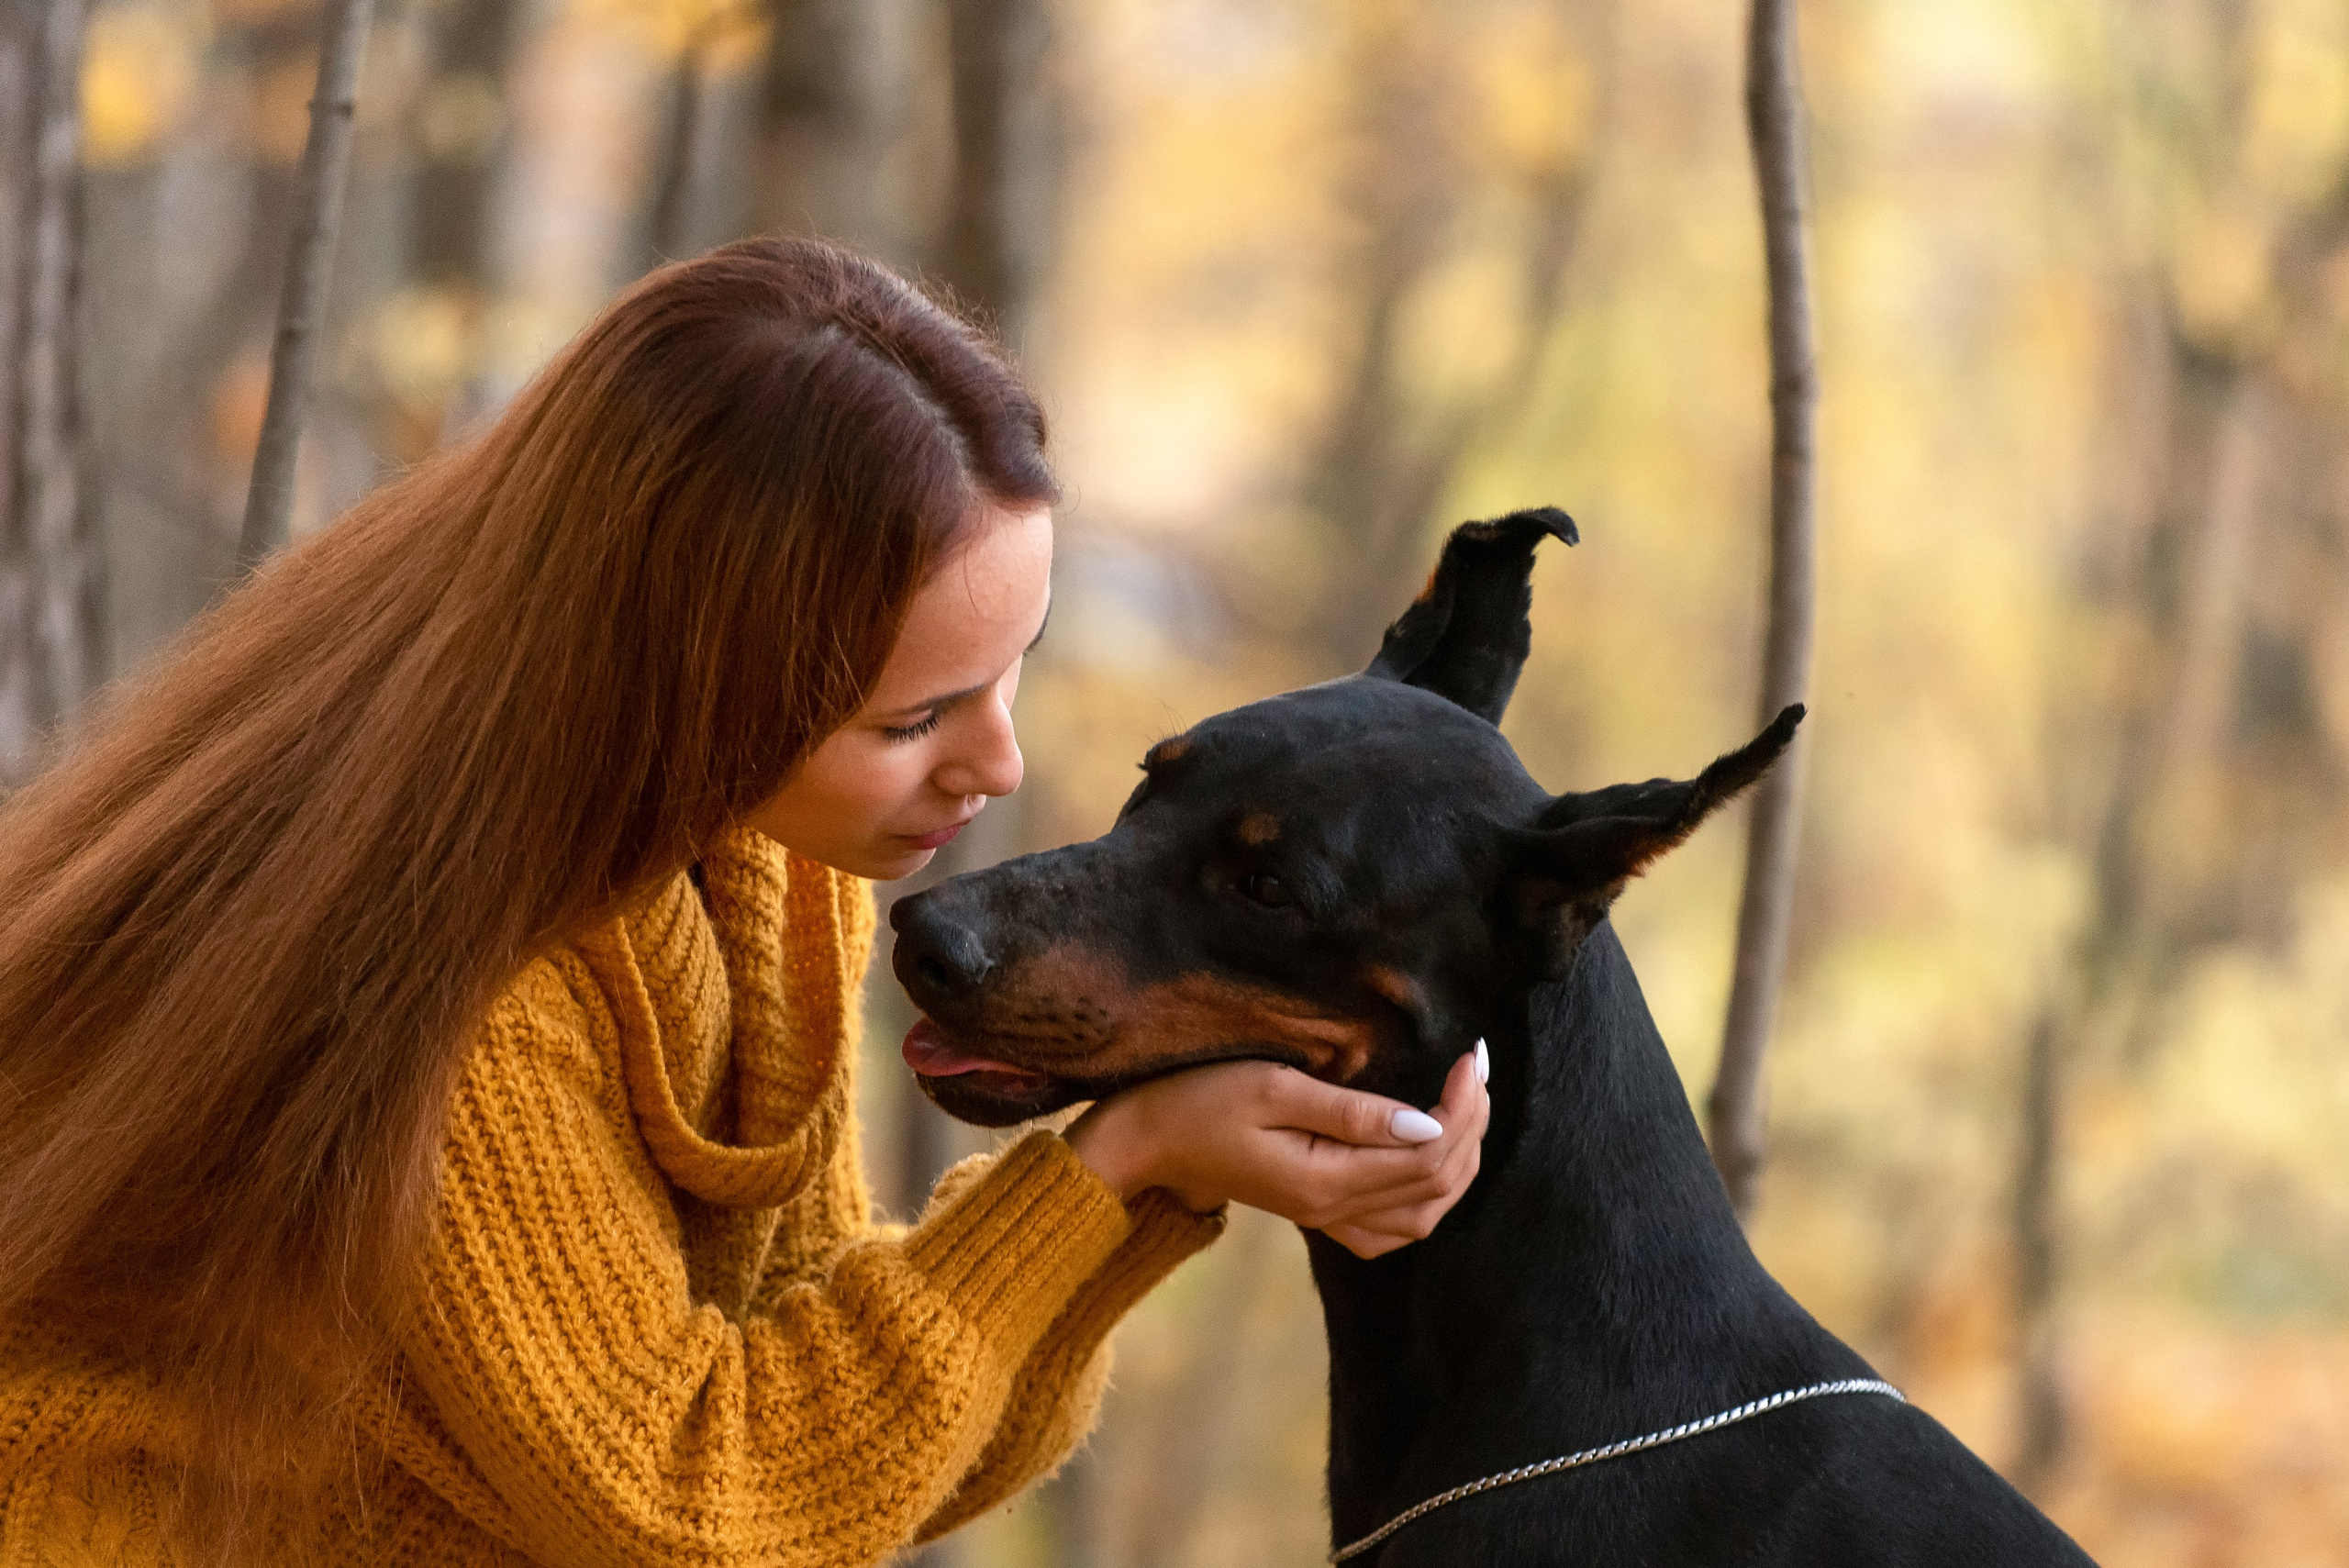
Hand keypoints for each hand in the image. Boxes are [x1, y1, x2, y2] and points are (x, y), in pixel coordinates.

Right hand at [1063, 1045, 1489, 1259]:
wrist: (1145, 1140)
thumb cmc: (1198, 1099)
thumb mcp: (1272, 1088)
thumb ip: (1352, 1111)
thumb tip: (1428, 1122)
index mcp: (1325, 1181)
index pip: (1427, 1153)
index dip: (1462, 1106)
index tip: (1472, 1056)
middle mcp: (1333, 1210)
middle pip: (1436, 1183)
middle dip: (1470, 1126)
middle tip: (1477, 1069)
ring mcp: (1325, 1217)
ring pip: (1424, 1212)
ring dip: (1459, 1161)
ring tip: (1467, 1105)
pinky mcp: (1317, 1211)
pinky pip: (1393, 1226)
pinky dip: (1428, 1194)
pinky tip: (1430, 1154)